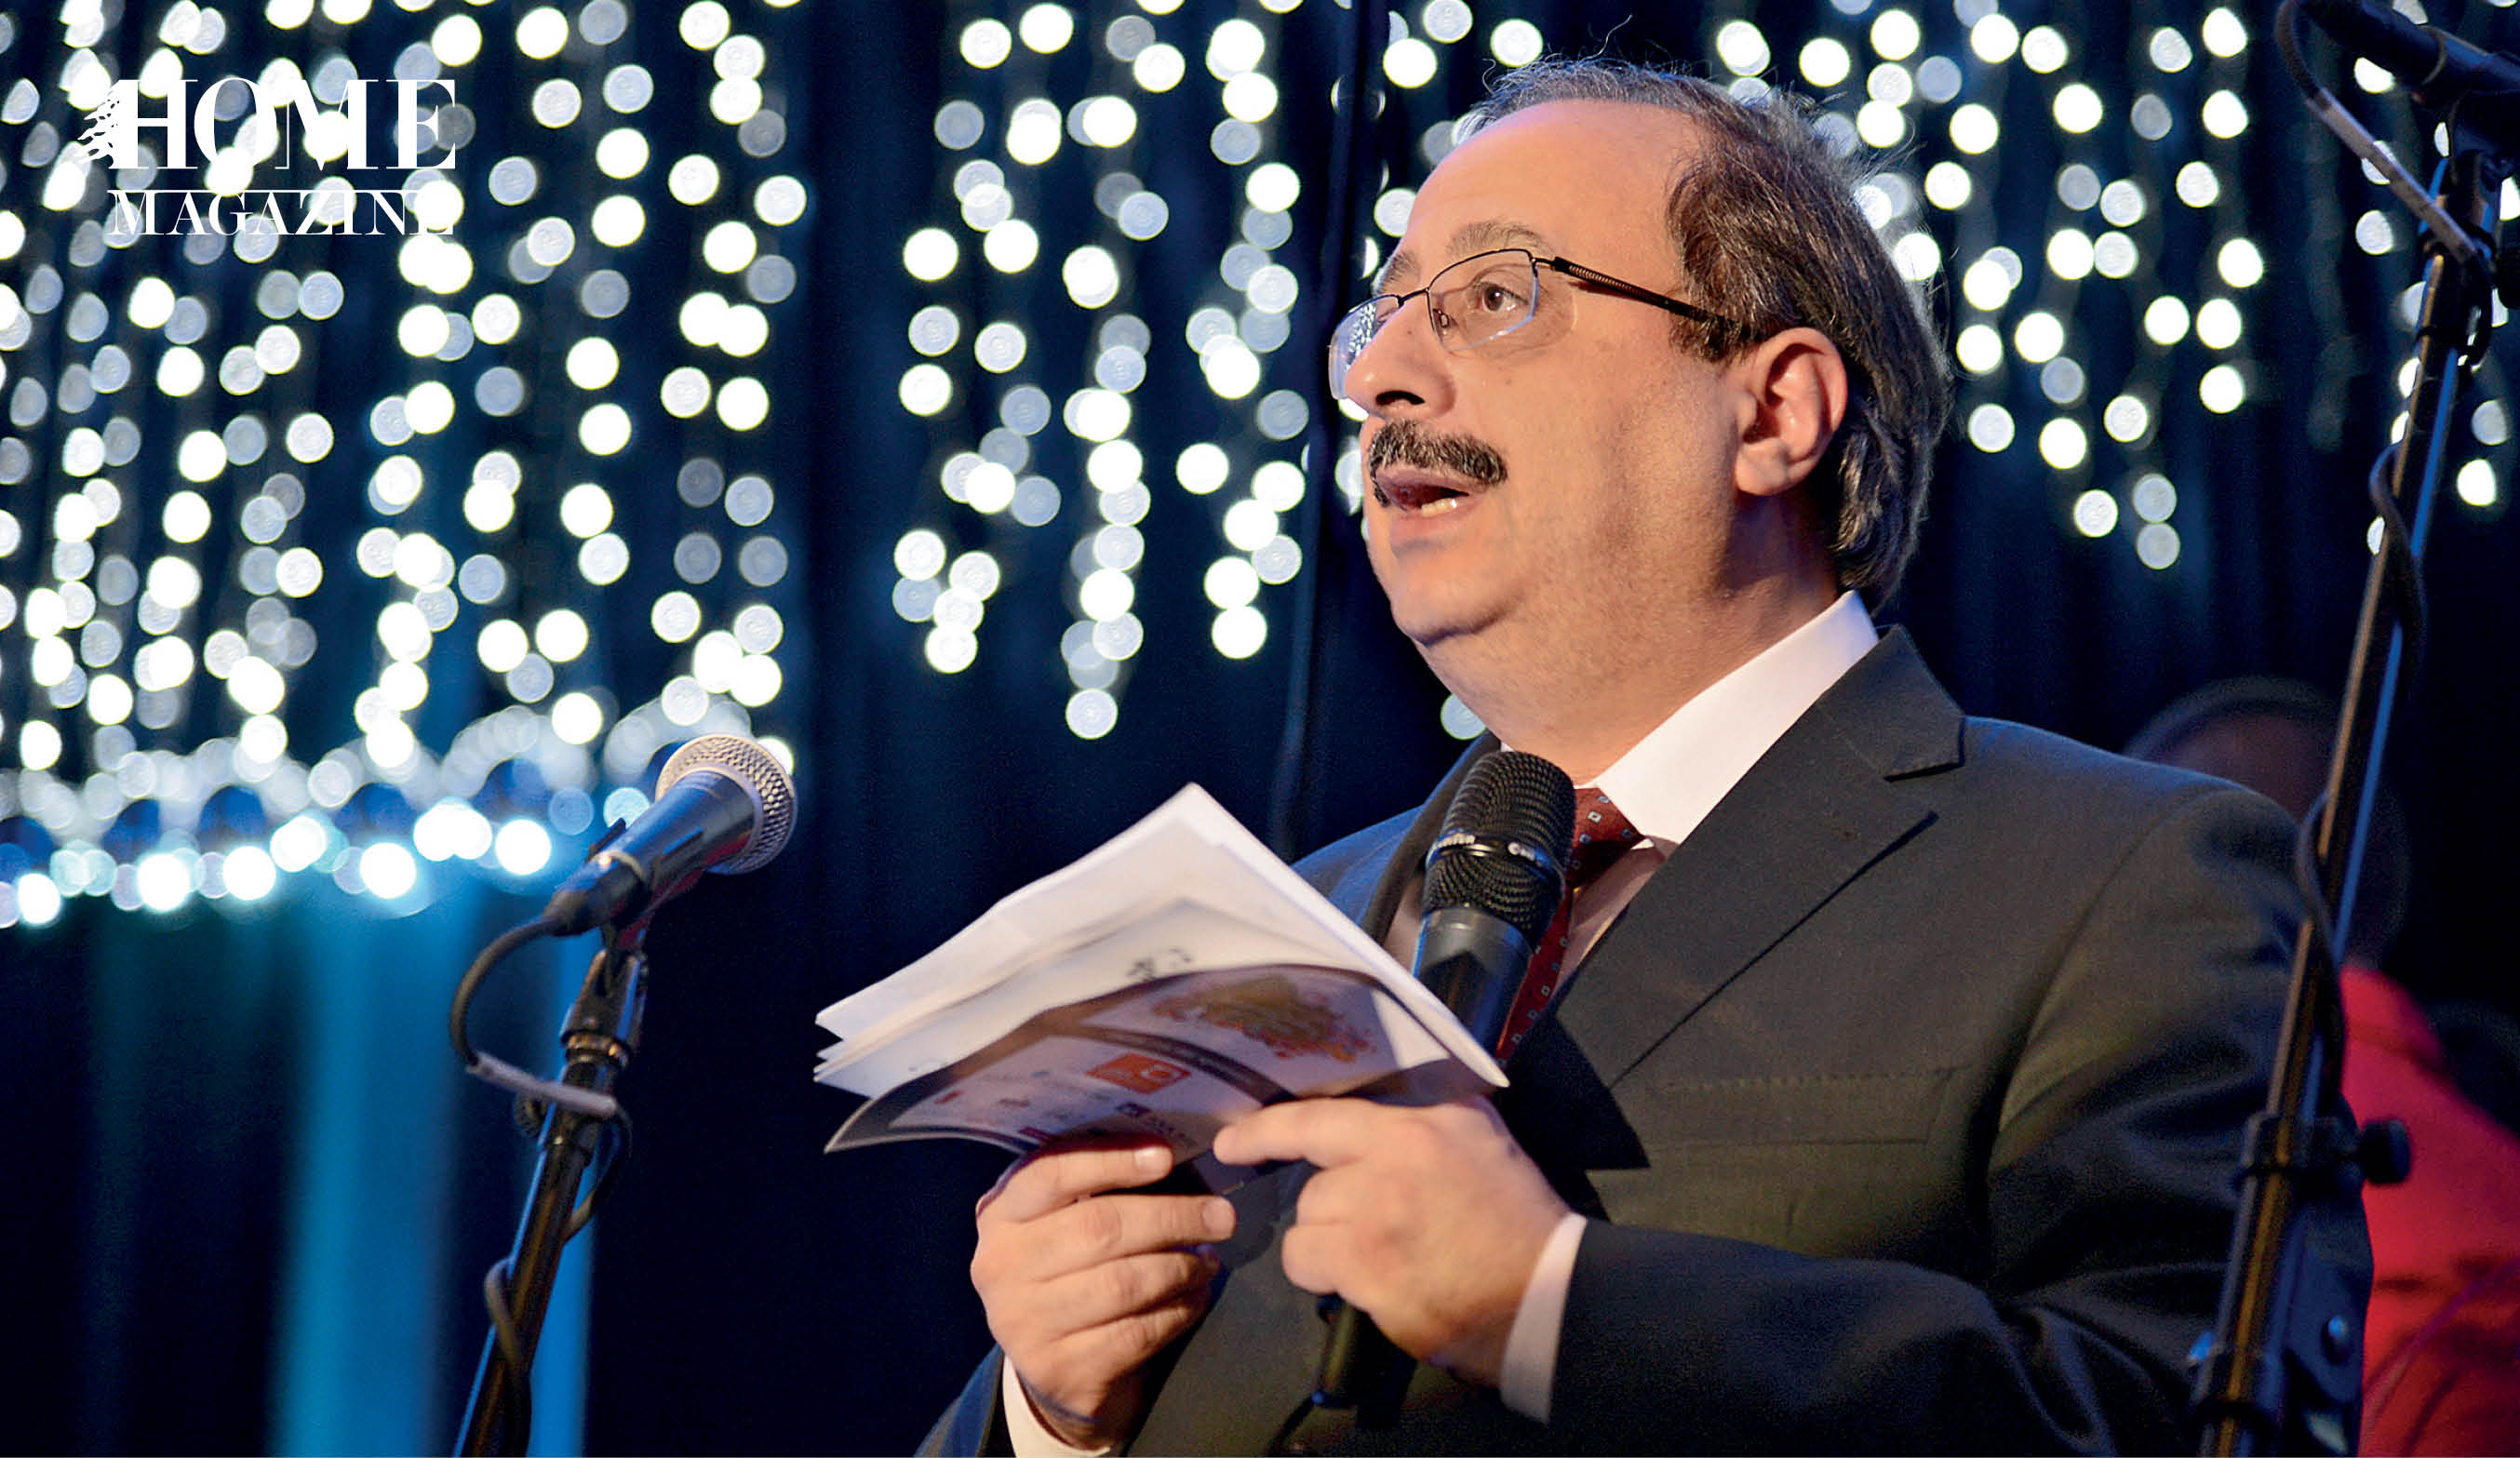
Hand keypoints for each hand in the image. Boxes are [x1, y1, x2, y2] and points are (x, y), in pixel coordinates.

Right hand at [970, 1140, 1235, 1447]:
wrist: (1052, 1366)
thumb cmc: (1069, 1271)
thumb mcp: (1061, 1222)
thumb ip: (1095, 1186)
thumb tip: (1167, 1152)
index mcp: (1000, 1216)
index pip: (1051, 1174)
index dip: (1111, 1160)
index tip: (1166, 1156)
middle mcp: (1000, 1267)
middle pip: (1098, 1227)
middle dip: (1172, 1217)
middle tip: (1221, 1215)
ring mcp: (1023, 1323)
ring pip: (1122, 1283)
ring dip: (1180, 1267)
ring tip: (1209, 1260)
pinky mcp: (1058, 1370)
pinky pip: (1135, 1333)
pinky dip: (1176, 1311)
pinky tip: (1195, 1297)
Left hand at [1209, 1098, 1568, 1386]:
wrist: (1546, 1293)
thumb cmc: (1515, 1217)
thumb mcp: (1478, 1136)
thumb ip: (1423, 1114)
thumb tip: (1370, 1108)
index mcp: (1415, 1126)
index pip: (1319, 1117)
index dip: (1265, 1129)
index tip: (1231, 1141)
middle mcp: (1389, 1163)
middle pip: (1316, 1184)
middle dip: (1338, 1208)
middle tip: (1381, 1226)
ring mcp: (1375, 1219)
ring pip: (1307, 1226)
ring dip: (1331, 1246)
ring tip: (1382, 1257)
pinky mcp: (1368, 1271)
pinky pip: (1310, 1266)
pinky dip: (1330, 1279)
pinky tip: (1375, 1284)